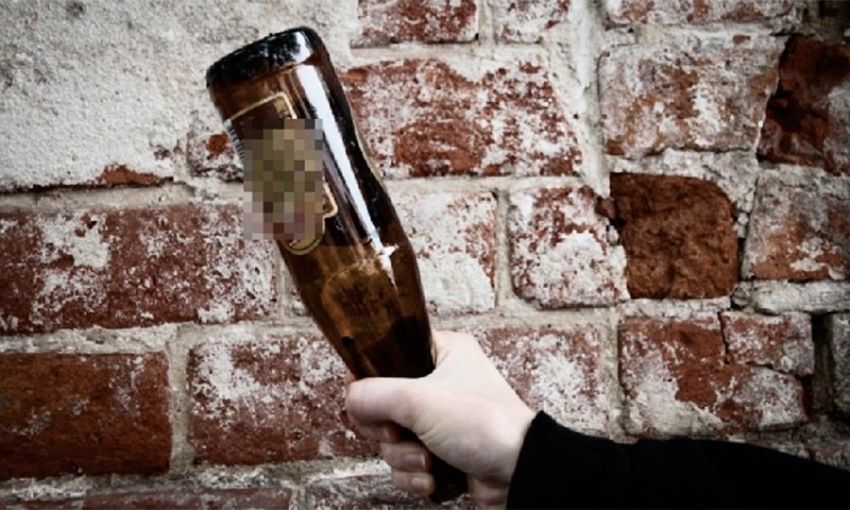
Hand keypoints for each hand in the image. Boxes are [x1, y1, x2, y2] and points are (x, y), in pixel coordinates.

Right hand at [344, 331, 535, 509]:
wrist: (521, 474)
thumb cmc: (485, 424)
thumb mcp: (420, 400)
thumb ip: (374, 396)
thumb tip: (350, 399)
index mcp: (442, 352)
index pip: (386, 358)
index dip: (371, 384)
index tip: (375, 404)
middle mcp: (440, 383)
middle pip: (383, 406)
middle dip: (389, 432)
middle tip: (402, 434)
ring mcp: (441, 421)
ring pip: (393, 440)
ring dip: (404, 458)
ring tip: (428, 461)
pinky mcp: (443, 453)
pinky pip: (408, 464)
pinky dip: (415, 476)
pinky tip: (434, 478)